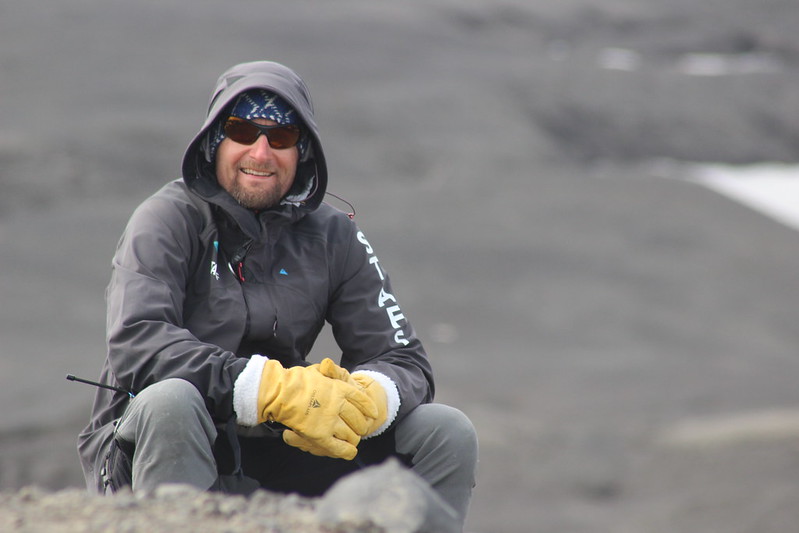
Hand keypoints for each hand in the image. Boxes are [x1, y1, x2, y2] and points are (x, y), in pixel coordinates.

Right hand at [256, 359, 377, 459]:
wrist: (280, 391)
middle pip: (358, 419)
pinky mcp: (320, 435)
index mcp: (340, 388)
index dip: (369, 408)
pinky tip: (351, 451)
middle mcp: (338, 404)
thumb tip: (331, 366)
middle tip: (361, 428)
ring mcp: (329, 420)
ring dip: (353, 438)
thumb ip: (329, 371)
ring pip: (351, 434)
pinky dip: (347, 451)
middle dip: (361, 425)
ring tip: (353, 439)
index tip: (374, 413)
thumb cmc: (296, 380)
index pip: (362, 400)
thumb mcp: (316, 370)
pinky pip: (339, 447)